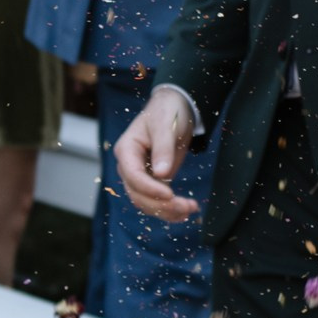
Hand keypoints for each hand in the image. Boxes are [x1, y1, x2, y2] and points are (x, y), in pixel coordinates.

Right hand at [113, 88, 198, 220]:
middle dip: (161, 204)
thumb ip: (163, 148)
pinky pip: (157, 200)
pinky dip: (170, 208)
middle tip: (186, 207)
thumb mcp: (166, 125)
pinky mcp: (153, 180)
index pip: (133, 176)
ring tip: (190, 209)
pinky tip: (186, 211)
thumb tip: (162, 175)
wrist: (176, 106)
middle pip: (138, 194)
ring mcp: (140, 174)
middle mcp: (129, 165)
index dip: (150, 188)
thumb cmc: (168, 111)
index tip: (170, 195)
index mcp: (126, 149)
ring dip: (167, 210)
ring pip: (147, 202)